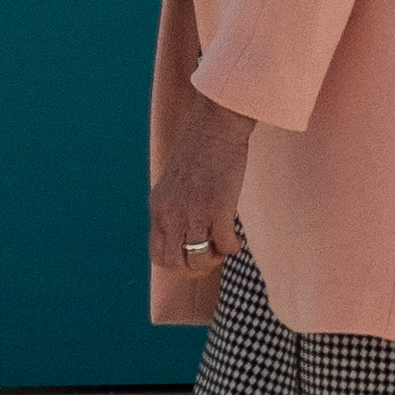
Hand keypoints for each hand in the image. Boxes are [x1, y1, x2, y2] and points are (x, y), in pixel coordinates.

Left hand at [149, 92, 254, 274]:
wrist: (215, 126)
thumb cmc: (201, 150)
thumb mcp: (175, 182)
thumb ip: (174, 206)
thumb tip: (184, 231)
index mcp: (158, 208)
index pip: (158, 255)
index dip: (177, 265)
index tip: (194, 256)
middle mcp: (171, 213)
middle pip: (175, 264)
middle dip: (195, 269)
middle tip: (212, 257)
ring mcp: (194, 211)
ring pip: (198, 259)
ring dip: (215, 260)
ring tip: (224, 246)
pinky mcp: (218, 207)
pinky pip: (224, 244)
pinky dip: (233, 247)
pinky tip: (236, 237)